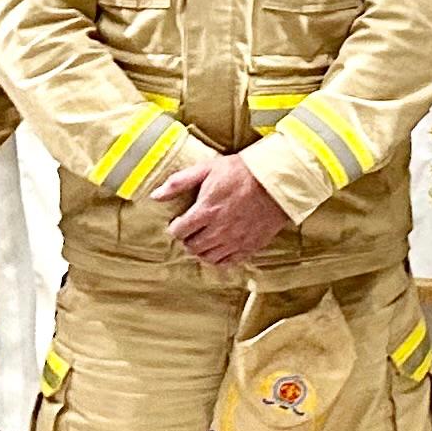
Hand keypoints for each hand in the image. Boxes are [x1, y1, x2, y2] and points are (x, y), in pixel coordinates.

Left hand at [155, 151, 290, 268]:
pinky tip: (219, 248)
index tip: (179, 221)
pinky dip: (219, 258)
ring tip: (203, 239)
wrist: (276, 181)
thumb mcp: (207, 168)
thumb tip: (155, 195)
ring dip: (201, 250)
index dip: (176, 227)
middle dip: (187, 239)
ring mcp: (235, 240)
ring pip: (208, 257)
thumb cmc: (241, 172)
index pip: (179, 231)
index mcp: (206, 211)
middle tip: (191, 231)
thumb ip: (179, 182)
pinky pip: (228, 262)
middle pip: (192, 247)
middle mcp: (218, 230)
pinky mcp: (249, 246)